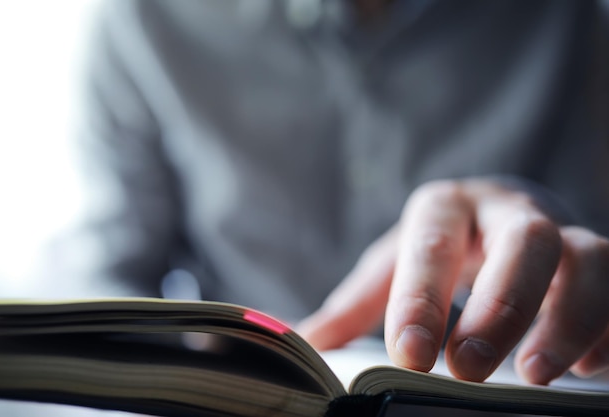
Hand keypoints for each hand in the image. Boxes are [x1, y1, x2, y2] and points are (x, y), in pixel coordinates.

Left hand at [298, 179, 608, 383]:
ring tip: (536, 375)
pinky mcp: (599, 260)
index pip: (433, 243)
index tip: (407, 355)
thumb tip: (303, 344)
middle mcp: (508, 211)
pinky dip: (608, 325)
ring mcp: (561, 231)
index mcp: (447, 207)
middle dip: (500, 306)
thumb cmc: (438, 246)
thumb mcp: (394, 265)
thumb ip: (356, 304)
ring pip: (586, 258)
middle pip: (522, 241)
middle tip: (467, 370)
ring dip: (566, 318)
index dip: (420, 297)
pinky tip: (586, 367)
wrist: (495, 214)